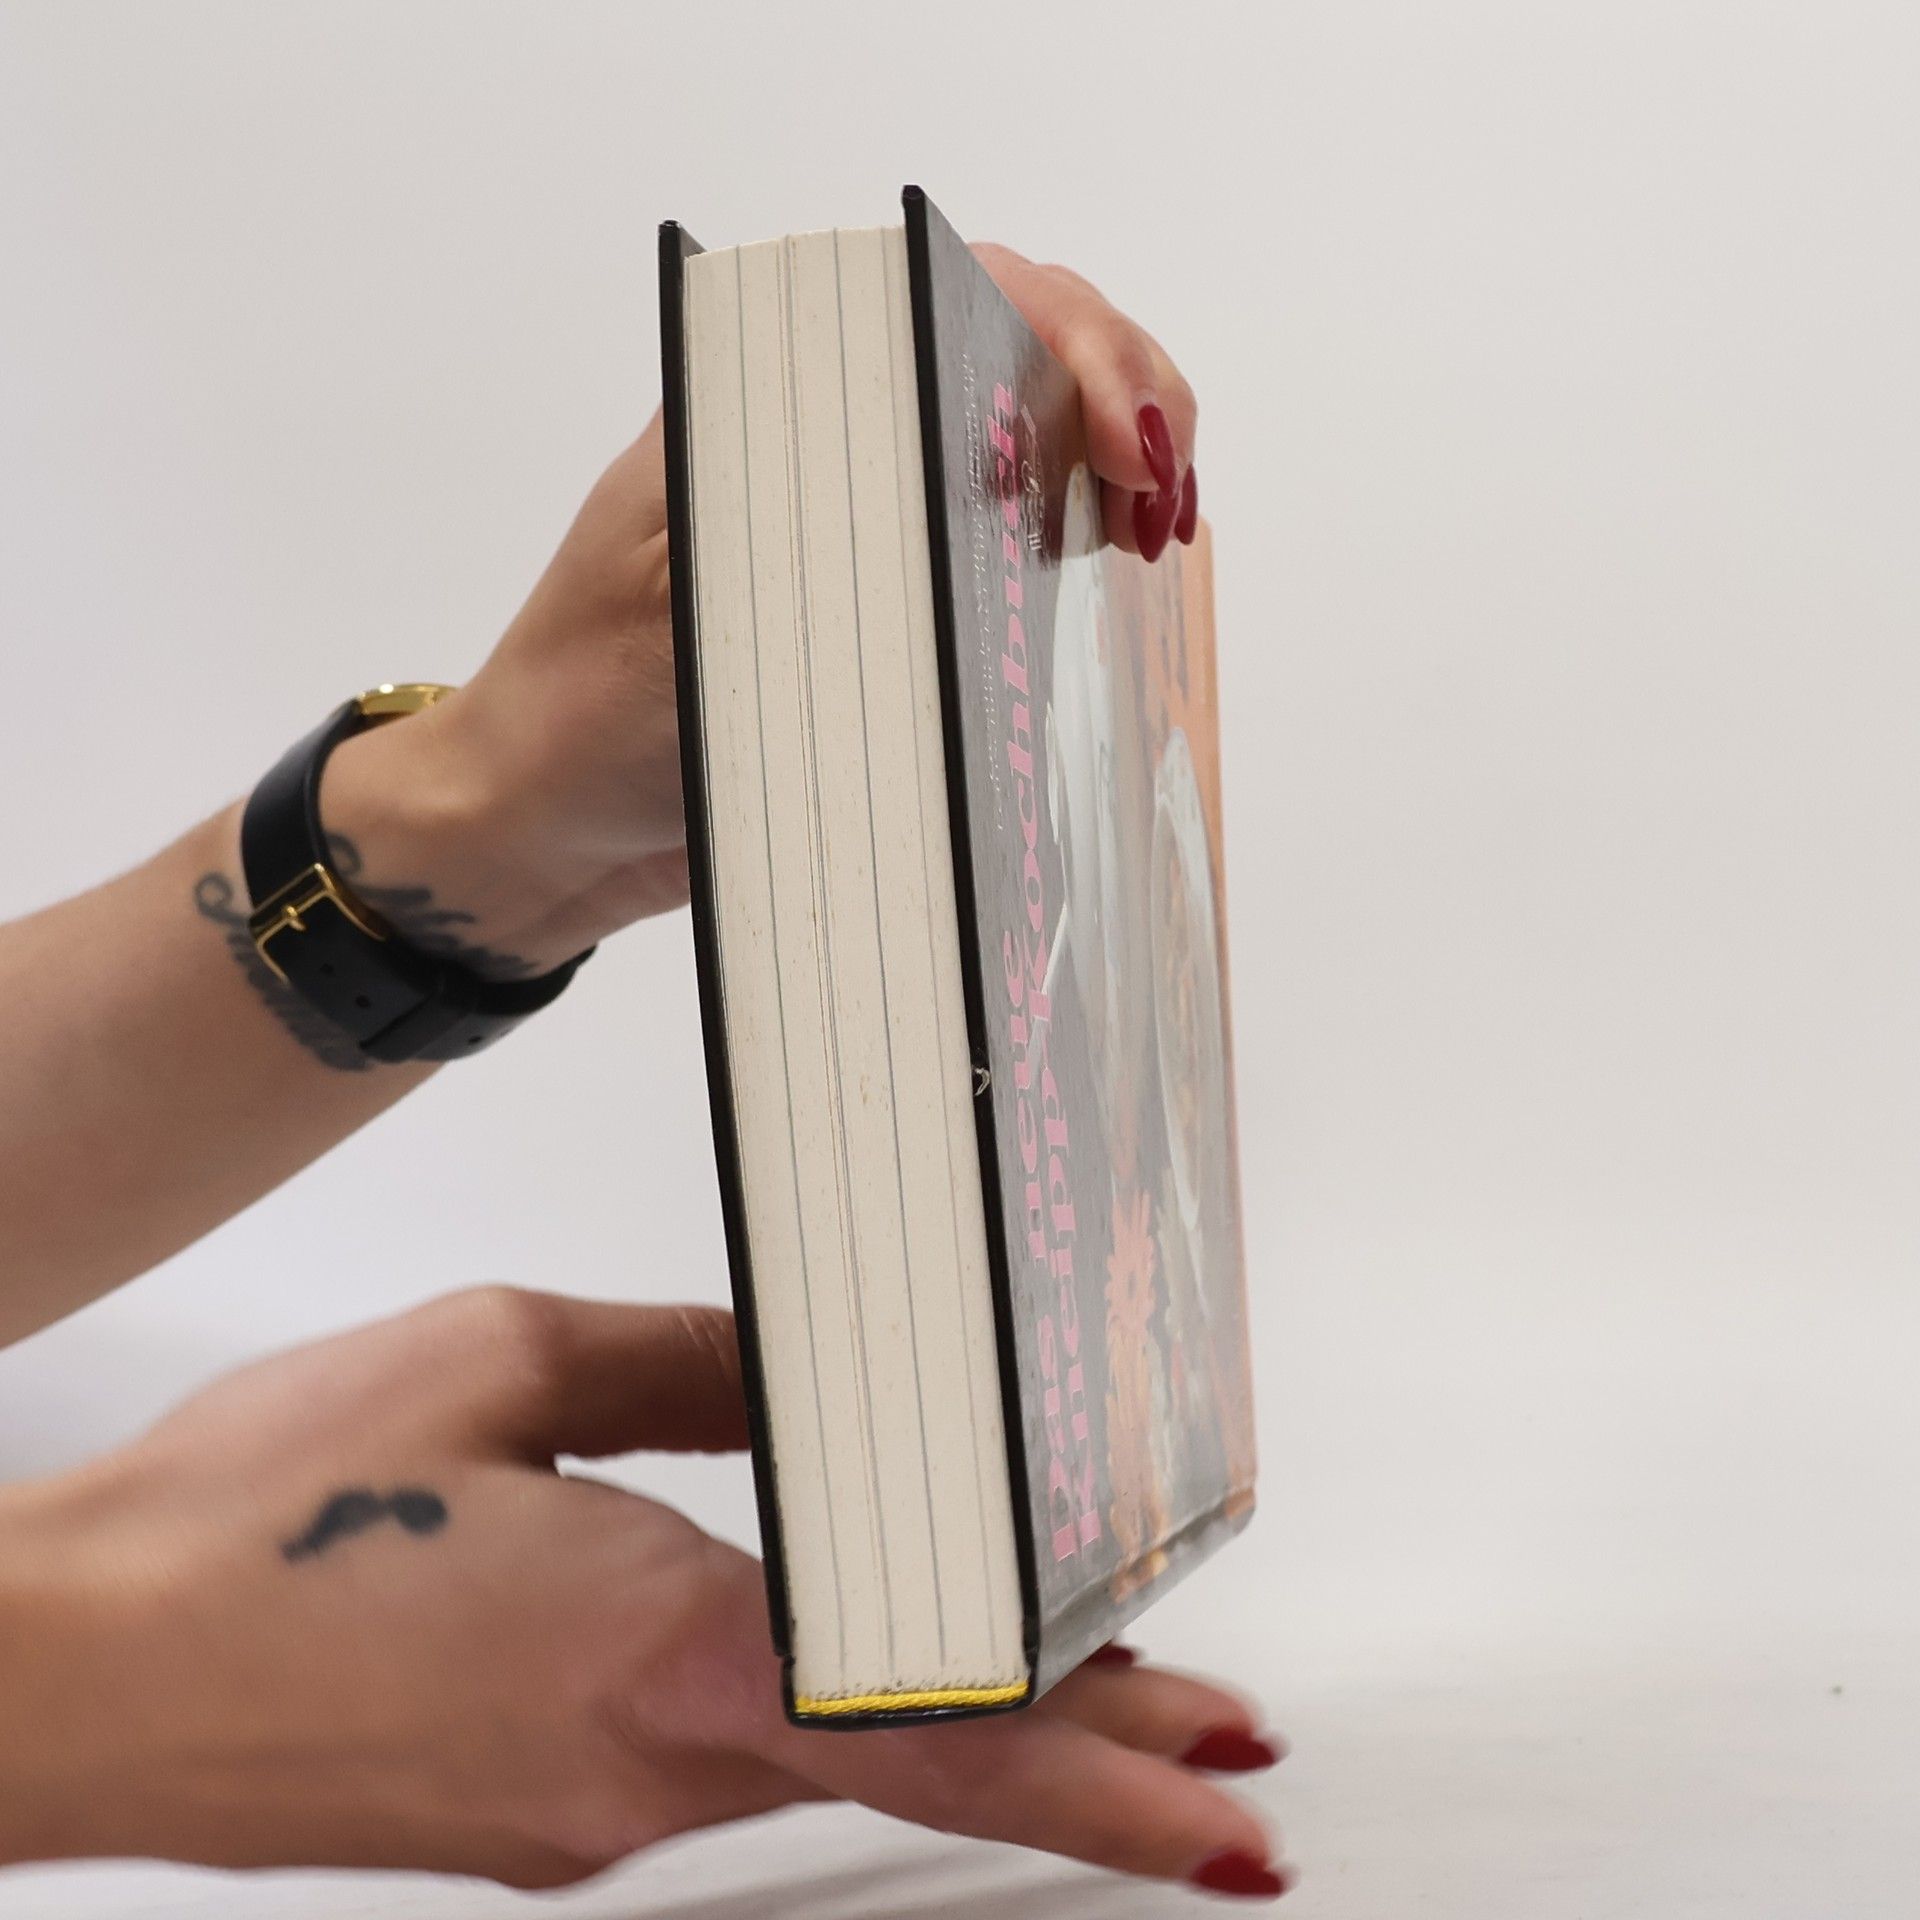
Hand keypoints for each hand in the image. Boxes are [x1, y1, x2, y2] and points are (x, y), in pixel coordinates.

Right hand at [0, 1289, 1286, 1897]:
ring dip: (944, 1721)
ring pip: (815, 1754)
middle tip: (1214, 1758)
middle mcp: (641, 1769)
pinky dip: (808, 1712)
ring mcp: (581, 1820)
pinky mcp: (526, 1820)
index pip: (939, 1721)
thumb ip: (693, 1368)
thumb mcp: (503, 1366)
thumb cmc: (261, 1517)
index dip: (1103, 1768)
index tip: (1223, 1789)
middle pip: (912, 1758)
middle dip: (1078, 1760)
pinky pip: (706, 1757)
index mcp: (662, 1646)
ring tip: (1060, 1679)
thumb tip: (815, 1380)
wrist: (74, 1669)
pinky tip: (816, 1650)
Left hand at [316, 244, 1199, 974]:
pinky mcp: (883, 609)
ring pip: (1021, 438)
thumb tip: (949, 500)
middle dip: (1119, 390)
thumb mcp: (680, 630)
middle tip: (1158, 495)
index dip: (1065, 342)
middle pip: (1010, 350)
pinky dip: (1076, 540)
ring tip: (1157, 524)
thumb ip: (796, 552)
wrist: (537, 833)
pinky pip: (1002, 544)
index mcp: (762, 409)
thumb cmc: (578, 728)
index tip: (1115, 440)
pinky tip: (1118, 568)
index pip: (949, 297)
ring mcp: (860, 524)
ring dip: (1115, 458)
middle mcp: (822, 446)